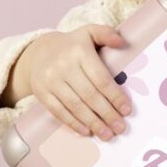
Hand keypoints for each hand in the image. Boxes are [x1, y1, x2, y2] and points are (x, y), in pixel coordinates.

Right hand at [27, 25, 131, 140]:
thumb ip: (106, 34)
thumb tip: (122, 42)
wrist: (40, 51)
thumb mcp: (89, 32)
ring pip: (75, 106)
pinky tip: (86, 131)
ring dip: (93, 123)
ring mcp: (50, 80)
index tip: (127, 110)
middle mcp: (63, 65)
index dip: (115, 96)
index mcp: (79, 51)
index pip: (101, 78)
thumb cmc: (73, 45)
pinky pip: (58, 111)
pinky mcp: (41, 92)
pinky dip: (73, 123)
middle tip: (120, 127)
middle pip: (89, 95)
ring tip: (107, 134)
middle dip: (107, 114)